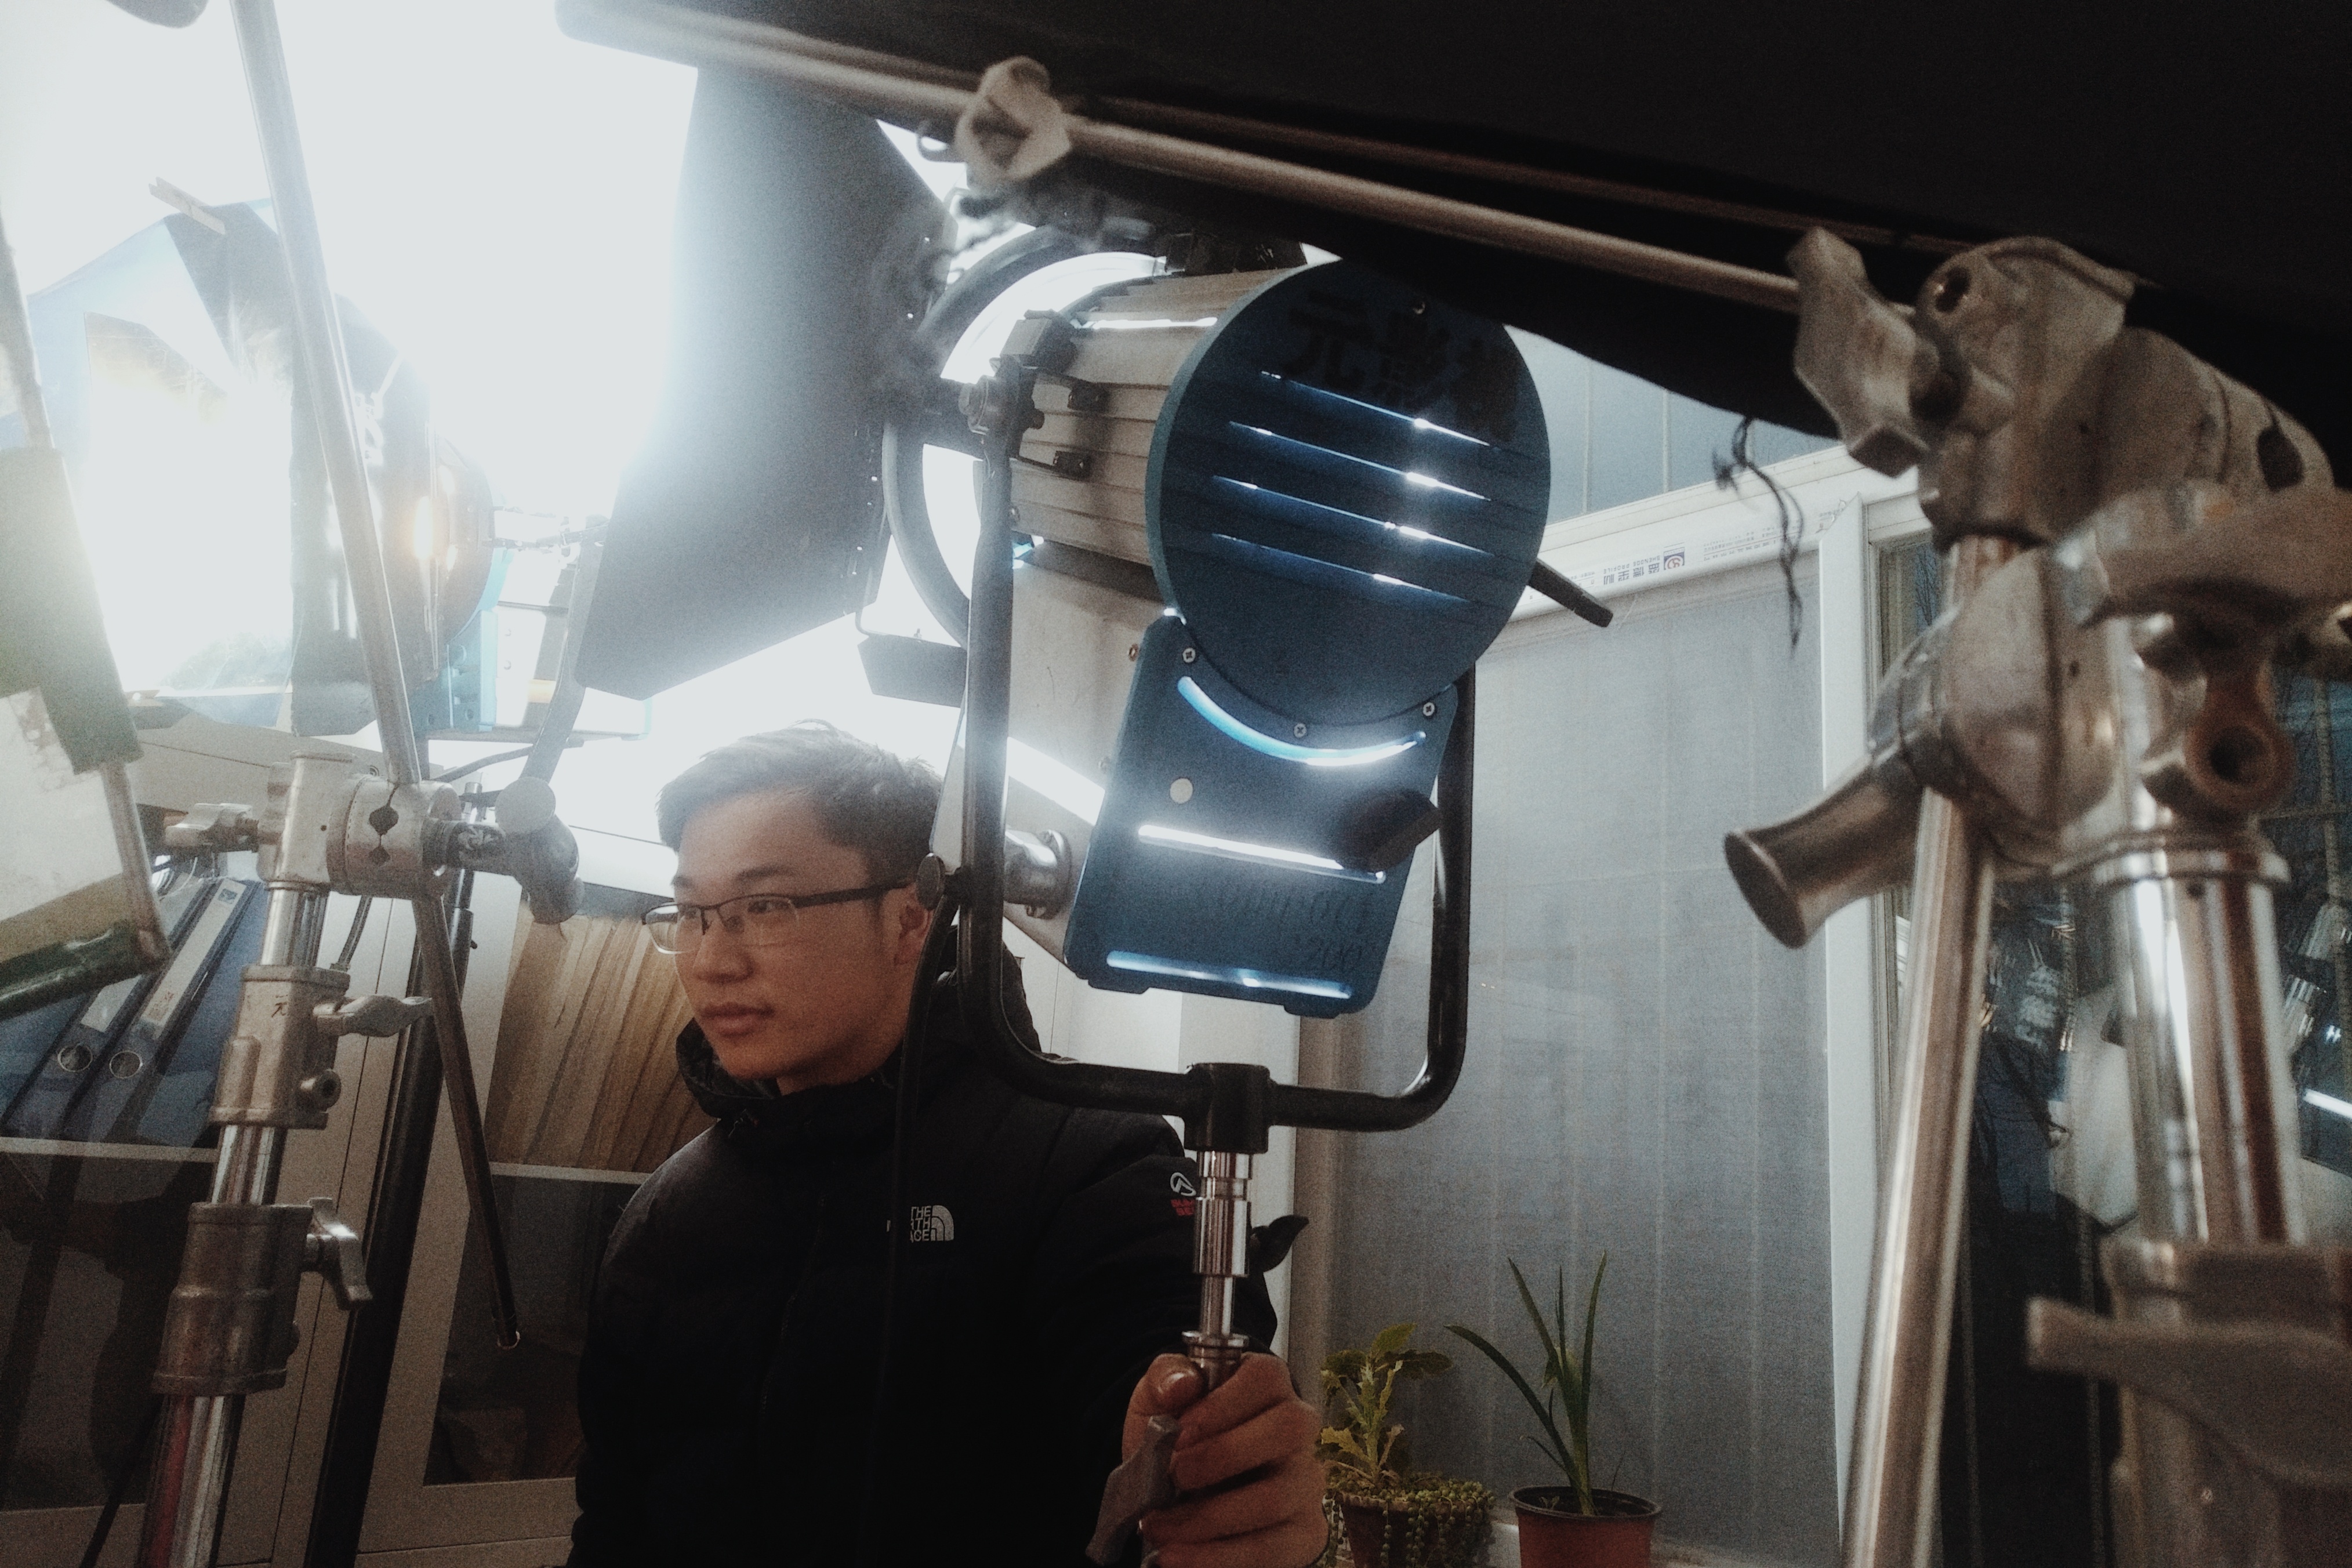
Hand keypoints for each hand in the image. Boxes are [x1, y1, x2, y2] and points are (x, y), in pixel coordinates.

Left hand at [1121, 1352, 1326, 1567]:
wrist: (1179, 1496)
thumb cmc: (1176, 1439)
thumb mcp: (1158, 1400)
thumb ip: (1164, 1377)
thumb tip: (1183, 1383)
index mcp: (1267, 1386)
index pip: (1266, 1378)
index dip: (1222, 1405)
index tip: (1178, 1431)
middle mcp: (1298, 1429)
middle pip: (1289, 1430)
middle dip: (1223, 1456)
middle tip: (1173, 1477)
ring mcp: (1306, 1482)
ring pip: (1274, 1498)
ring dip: (1206, 1518)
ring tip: (1158, 1526)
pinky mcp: (1302, 1532)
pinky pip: (1270, 1549)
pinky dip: (1216, 1558)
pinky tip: (1177, 1557)